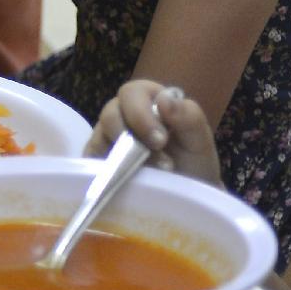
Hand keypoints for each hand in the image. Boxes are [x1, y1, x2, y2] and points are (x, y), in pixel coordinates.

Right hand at [88, 81, 221, 186]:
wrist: (187, 196)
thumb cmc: (193, 164)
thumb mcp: (200, 142)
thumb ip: (189, 117)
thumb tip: (164, 99)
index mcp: (148, 101)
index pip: (133, 93)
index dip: (141, 114)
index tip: (160, 140)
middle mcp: (122, 114)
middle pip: (110, 113)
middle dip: (129, 136)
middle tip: (152, 160)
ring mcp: (106, 137)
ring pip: (98, 137)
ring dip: (120, 157)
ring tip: (145, 175)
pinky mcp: (97, 160)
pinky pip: (90, 160)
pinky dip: (103, 169)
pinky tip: (122, 180)